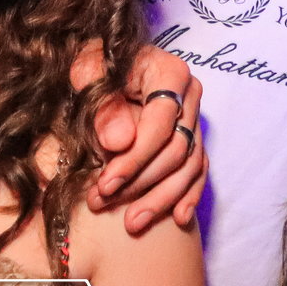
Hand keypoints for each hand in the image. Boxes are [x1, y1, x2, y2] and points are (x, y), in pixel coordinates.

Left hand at [77, 43, 206, 232]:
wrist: (104, 62)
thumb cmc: (95, 64)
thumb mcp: (88, 72)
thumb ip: (103, 103)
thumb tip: (118, 142)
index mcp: (170, 73)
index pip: (160, 125)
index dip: (134, 159)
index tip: (105, 184)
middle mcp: (190, 95)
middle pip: (176, 150)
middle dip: (140, 183)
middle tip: (103, 203)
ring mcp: (194, 117)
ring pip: (188, 167)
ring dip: (160, 199)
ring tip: (132, 223)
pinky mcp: (192, 137)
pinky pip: (198, 170)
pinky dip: (189, 195)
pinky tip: (177, 219)